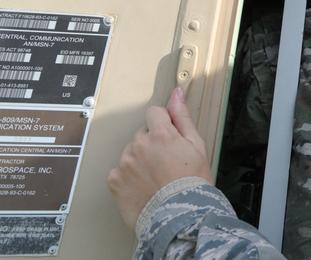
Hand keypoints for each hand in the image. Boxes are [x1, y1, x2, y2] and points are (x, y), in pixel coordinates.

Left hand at [107, 87, 212, 229]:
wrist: (178, 216)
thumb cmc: (191, 182)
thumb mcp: (196, 145)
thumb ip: (183, 116)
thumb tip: (177, 94)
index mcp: (161, 133)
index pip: (155, 113)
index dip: (164, 124)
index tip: (169, 138)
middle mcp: (139, 144)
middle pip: (143, 134)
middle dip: (152, 143)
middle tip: (166, 162)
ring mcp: (125, 162)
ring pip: (131, 152)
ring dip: (140, 159)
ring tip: (156, 177)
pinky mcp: (114, 180)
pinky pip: (120, 170)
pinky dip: (129, 176)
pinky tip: (144, 185)